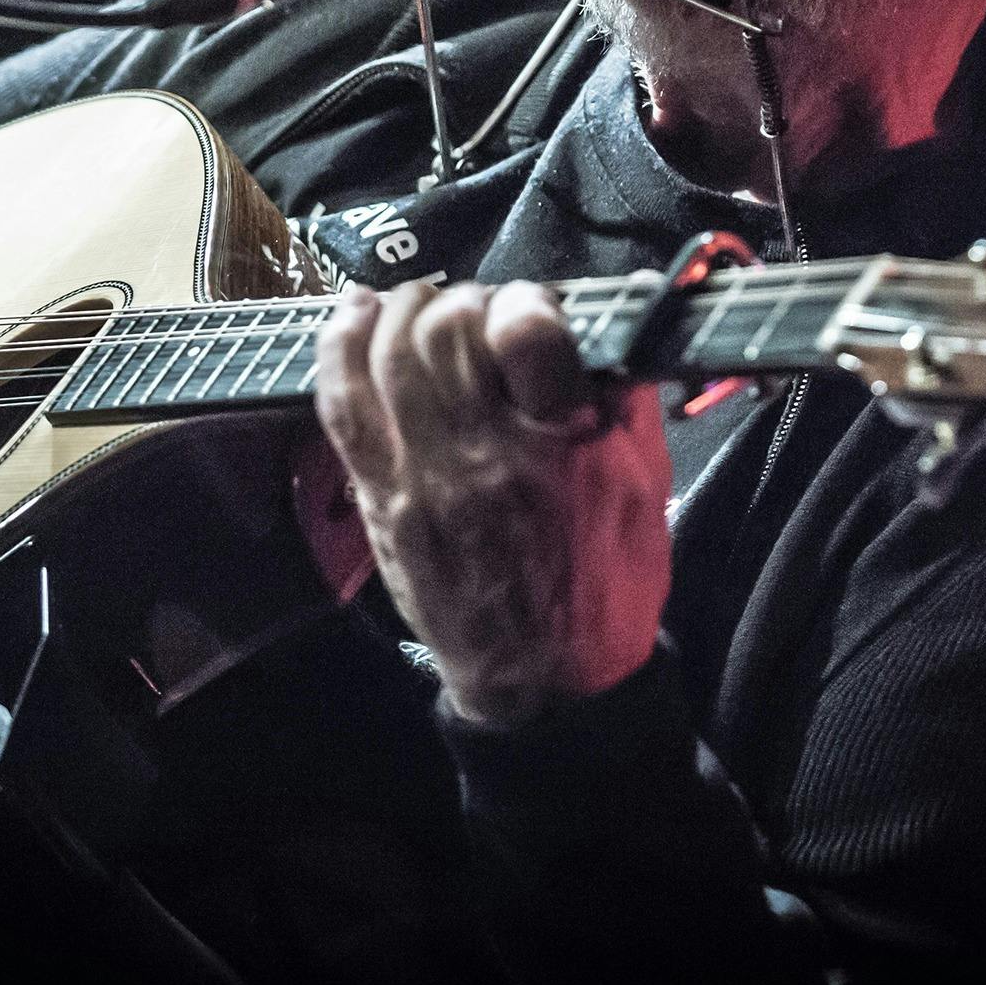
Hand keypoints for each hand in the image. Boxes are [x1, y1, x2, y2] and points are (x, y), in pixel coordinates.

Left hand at [315, 279, 670, 726]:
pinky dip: (341, 344)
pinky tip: (358, 314)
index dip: (529, 303)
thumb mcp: (645, 490)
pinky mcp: (377, 495)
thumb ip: (625, 403)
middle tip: (483, 314)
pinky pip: (340, 401)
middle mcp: (479, 455)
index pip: (527, 332)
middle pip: (445, 329)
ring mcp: (417, 475)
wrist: (540, 683)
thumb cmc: (601, 586)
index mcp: (559, 450)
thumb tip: (614, 329)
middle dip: (467, 301)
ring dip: (407, 309)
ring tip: (429, 308)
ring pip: (387, 352)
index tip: (537, 313)